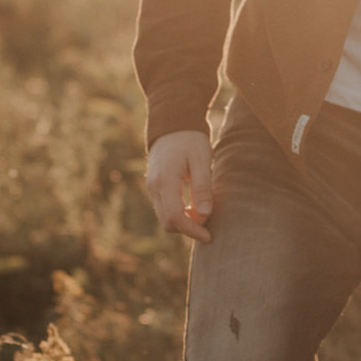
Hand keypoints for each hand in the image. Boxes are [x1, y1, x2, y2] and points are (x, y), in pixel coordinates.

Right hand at [145, 129, 215, 243]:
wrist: (173, 124)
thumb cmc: (191, 139)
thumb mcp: (201, 160)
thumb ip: (203, 187)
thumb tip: (205, 215)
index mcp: (164, 181)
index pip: (175, 217)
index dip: (192, 230)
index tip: (209, 236)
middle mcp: (154, 187)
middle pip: (168, 222)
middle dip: (188, 228)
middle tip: (209, 223)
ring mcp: (152, 187)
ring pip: (165, 217)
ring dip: (184, 222)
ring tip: (203, 212)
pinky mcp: (155, 187)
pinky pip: (165, 209)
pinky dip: (179, 214)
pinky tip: (194, 206)